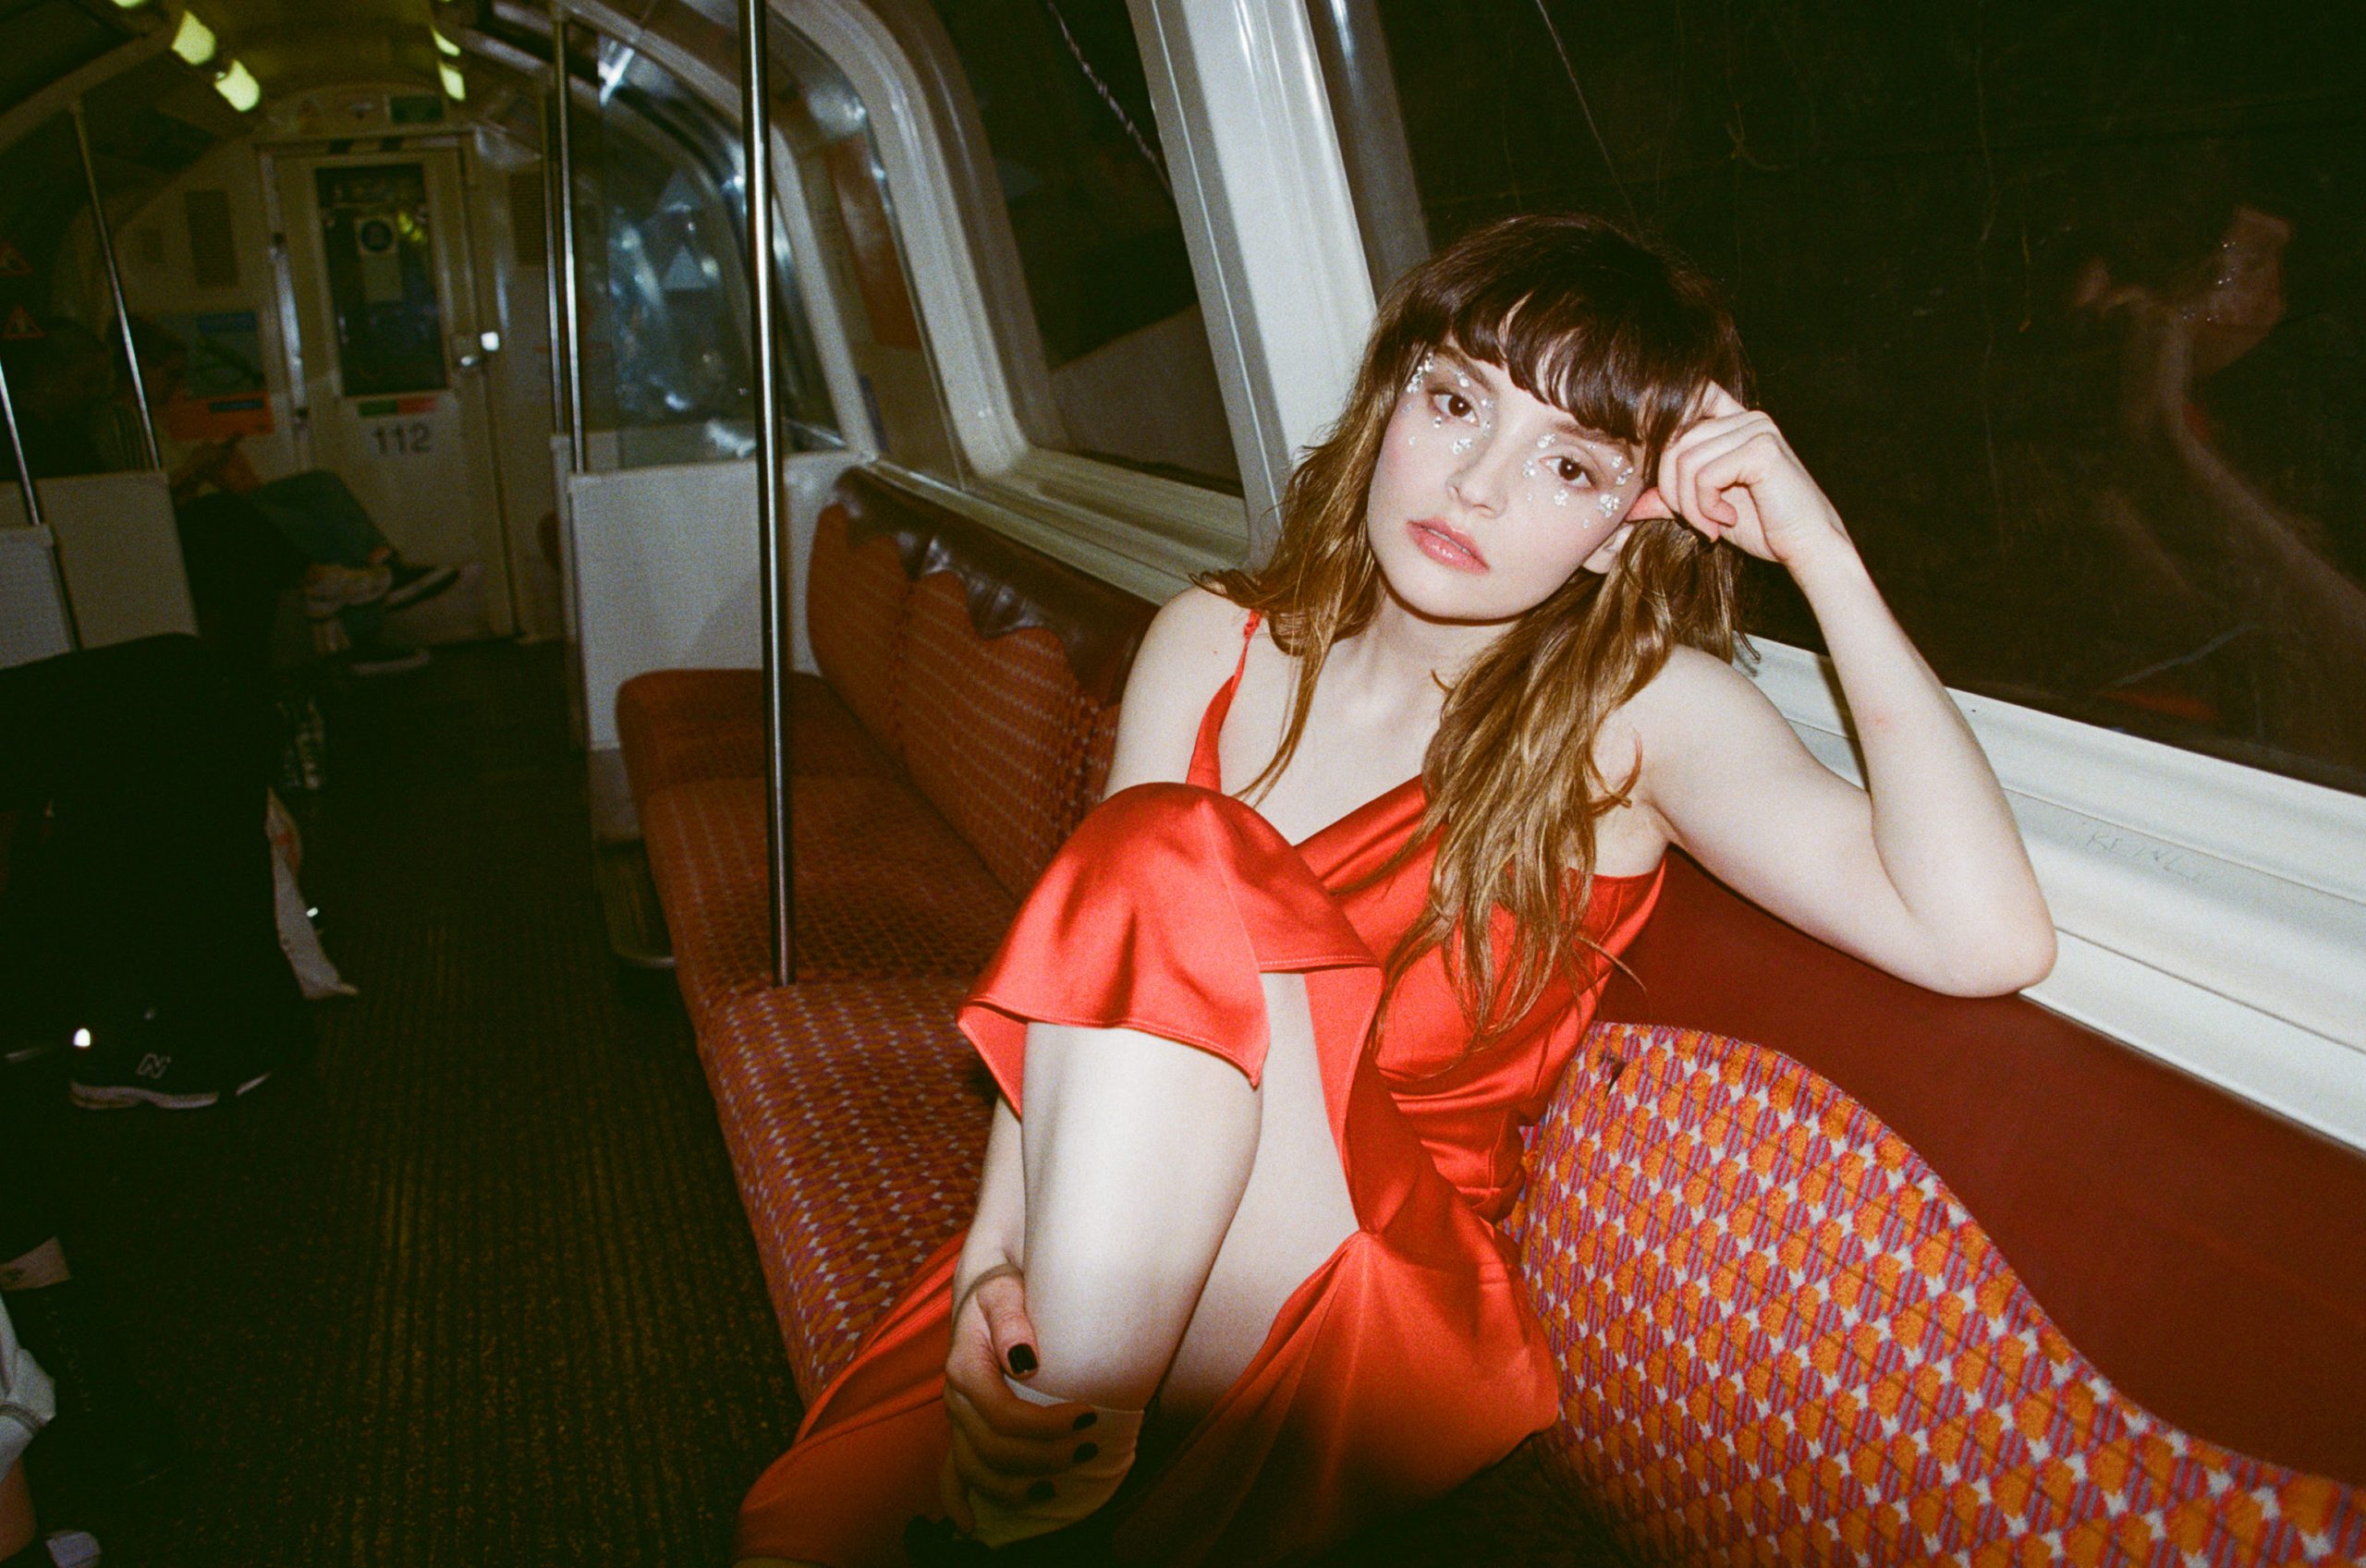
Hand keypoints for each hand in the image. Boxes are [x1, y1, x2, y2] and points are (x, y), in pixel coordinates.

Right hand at [939, 1265, 1095, 1529]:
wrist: (985, 1282)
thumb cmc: (1003, 1285)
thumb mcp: (1005, 1289)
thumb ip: (1012, 1319)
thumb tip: (1024, 1360)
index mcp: (964, 1365)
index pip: (1002, 1414)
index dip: (1046, 1426)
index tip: (1090, 1414)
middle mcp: (955, 1396)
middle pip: (992, 1448)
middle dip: (1043, 1457)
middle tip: (1089, 1448)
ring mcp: (956, 1415)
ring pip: (974, 1468)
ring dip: (1012, 1486)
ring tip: (1054, 1486)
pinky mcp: (961, 1425)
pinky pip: (951, 1471)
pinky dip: (958, 1501)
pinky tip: (973, 1525)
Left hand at [1627, 384, 1851, 572]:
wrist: (1807, 548)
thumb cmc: (1764, 528)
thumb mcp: (1708, 509)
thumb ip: (1674, 499)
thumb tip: (1631, 505)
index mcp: (1735, 422)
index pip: (1687, 402)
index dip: (1662, 432)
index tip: (1663, 482)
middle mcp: (1746, 417)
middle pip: (1675, 442)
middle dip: (1671, 490)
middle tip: (1693, 522)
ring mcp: (1756, 429)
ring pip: (1685, 460)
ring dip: (1689, 504)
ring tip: (1711, 526)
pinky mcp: (1761, 449)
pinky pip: (1705, 474)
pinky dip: (1705, 505)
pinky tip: (1727, 520)